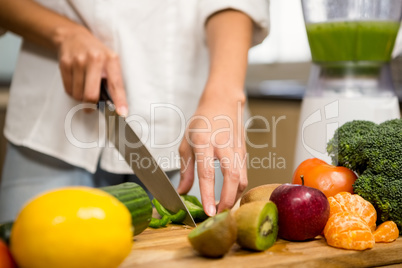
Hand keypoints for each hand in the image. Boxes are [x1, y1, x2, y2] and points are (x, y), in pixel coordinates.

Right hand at [58, 28, 127, 115]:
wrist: (74, 37)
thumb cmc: (96, 53)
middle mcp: (94, 59)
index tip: (122, 113)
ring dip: (81, 98)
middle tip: (91, 108)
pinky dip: (73, 91)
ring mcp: (78, 61)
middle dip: (91, 106)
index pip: (116, 85)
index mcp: (110, 59)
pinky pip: (68, 89)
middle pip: (91, 95)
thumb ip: (113, 80)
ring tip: (85, 87)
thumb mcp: (110, 61)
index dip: (119, 101)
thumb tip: (114, 105)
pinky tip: (77, 82)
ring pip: (78, 95)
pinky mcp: (64, 64)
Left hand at [177, 88, 247, 215]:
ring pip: (242, 178)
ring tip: (223, 207)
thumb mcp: (187, 142)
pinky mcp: (244, 152)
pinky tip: (230, 195)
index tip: (208, 211)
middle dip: (228, 200)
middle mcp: (223, 145)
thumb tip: (182, 192)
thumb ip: (185, 169)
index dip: (208, 194)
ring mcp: (236, 148)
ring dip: (234, 197)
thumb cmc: (201, 122)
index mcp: (204, 141)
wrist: (222, 103)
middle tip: (219, 214)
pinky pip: (244, 174)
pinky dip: (238, 189)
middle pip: (232, 178)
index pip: (207, 172)